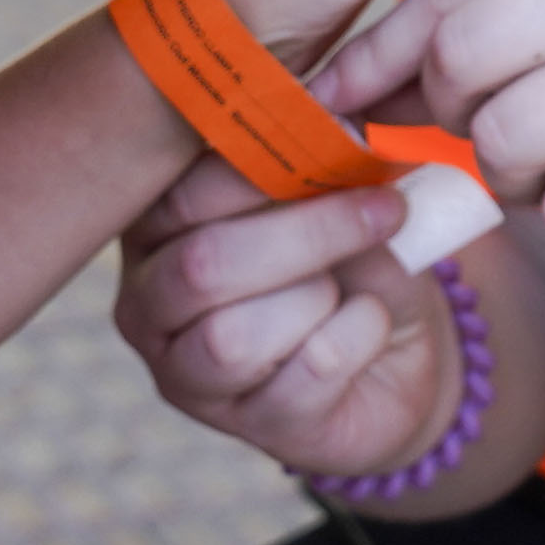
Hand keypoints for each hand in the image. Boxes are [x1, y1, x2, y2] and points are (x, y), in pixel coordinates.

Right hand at [112, 156, 458, 478]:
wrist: (396, 352)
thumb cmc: (350, 254)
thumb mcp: (337, 190)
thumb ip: (324, 155)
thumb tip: (339, 117)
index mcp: (154, 226)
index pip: (182, 192)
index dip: (266, 164)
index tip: (346, 138)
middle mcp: (148, 302)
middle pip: (203, 265)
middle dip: (307, 232)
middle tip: (386, 207)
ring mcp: (189, 373)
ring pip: (233, 337)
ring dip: (319, 295)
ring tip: (355, 282)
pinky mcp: (250, 426)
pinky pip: (303, 377)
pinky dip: (356, 336)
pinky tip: (369, 322)